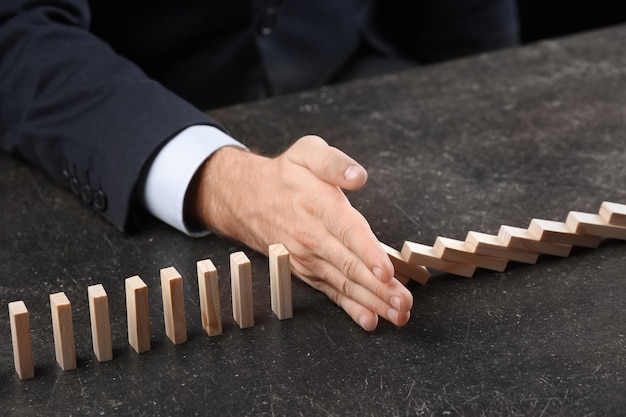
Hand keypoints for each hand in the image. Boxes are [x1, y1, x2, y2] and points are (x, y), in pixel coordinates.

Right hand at [187, 135, 412, 330]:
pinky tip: (369, 320)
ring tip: (398, 315)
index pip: (348, 232)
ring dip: (372, 302)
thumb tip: (358, 175)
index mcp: (319, 206)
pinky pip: (331, 292)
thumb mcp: (307, 152)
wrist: (247, 199)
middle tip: (405, 303)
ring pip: (344, 283)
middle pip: (350, 266)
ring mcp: (309, 258)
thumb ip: (334, 162)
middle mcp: (314, 237)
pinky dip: (350, 308)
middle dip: (380, 288)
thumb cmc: (285, 176)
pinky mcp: (307, 271)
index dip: (368, 253)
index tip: (387, 271)